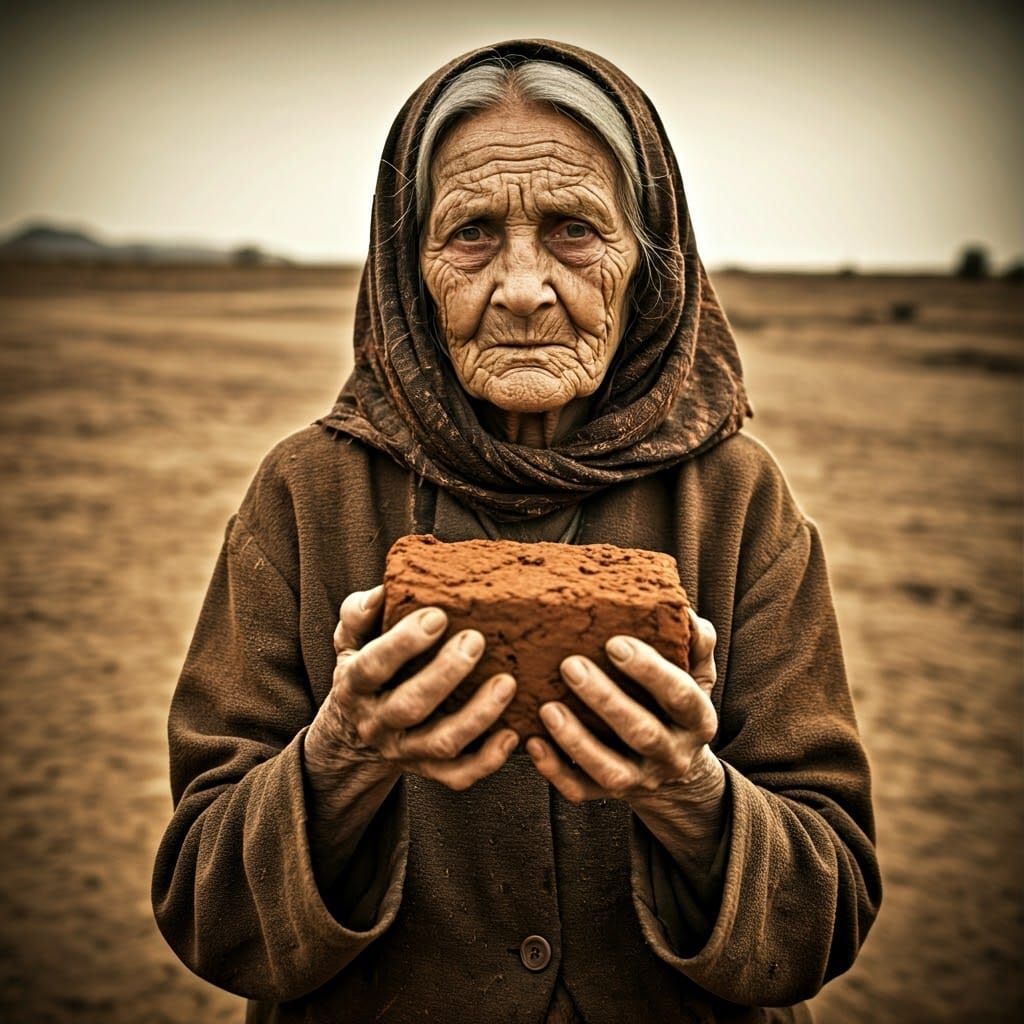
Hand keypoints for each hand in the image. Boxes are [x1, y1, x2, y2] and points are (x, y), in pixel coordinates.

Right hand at [305, 584, 518, 791]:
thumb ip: (359, 614)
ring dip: (477, 715)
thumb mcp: (351, 639)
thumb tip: (383, 591)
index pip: (373, 666)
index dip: (404, 643)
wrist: (355, 731)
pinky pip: (458, 775)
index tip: (437, 616)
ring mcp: (405, 750)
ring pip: (441, 742)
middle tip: (476, 641)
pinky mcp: (428, 769)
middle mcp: (378, 722)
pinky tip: (513, 733)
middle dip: (446, 674)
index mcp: (356, 685)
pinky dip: (487, 759)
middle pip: (410, 706)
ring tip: (507, 683)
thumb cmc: (365, 667)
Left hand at [527, 608, 722, 804]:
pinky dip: (555, 770)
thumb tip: (682, 612)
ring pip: (610, 769)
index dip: (649, 670)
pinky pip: (581, 790)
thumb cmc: (677, 704)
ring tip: (547, 708)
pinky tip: (533, 743)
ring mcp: (642, 779)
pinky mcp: (611, 794)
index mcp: (697, 719)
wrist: (679, 772)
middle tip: (570, 665)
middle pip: (642, 733)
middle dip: (605, 700)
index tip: (614, 643)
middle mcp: (673, 754)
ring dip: (576, 740)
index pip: (679, 695)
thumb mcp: (696, 675)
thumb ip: (695, 643)